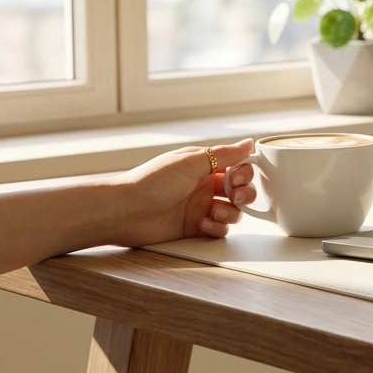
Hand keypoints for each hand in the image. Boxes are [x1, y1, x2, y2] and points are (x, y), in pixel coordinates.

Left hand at [111, 139, 259, 245]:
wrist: (123, 211)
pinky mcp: (195, 227)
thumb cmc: (151, 182)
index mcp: (204, 166)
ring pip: (234, 211)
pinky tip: (202, 223)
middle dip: (244, 194)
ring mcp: (200, 207)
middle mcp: (204, 186)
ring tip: (214, 212)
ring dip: (231, 212)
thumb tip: (249, 143)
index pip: (238, 167)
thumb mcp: (191, 162)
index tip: (236, 178)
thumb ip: (224, 154)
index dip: (244, 173)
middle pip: (241, 190)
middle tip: (234, 196)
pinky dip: (217, 228)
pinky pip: (220, 230)